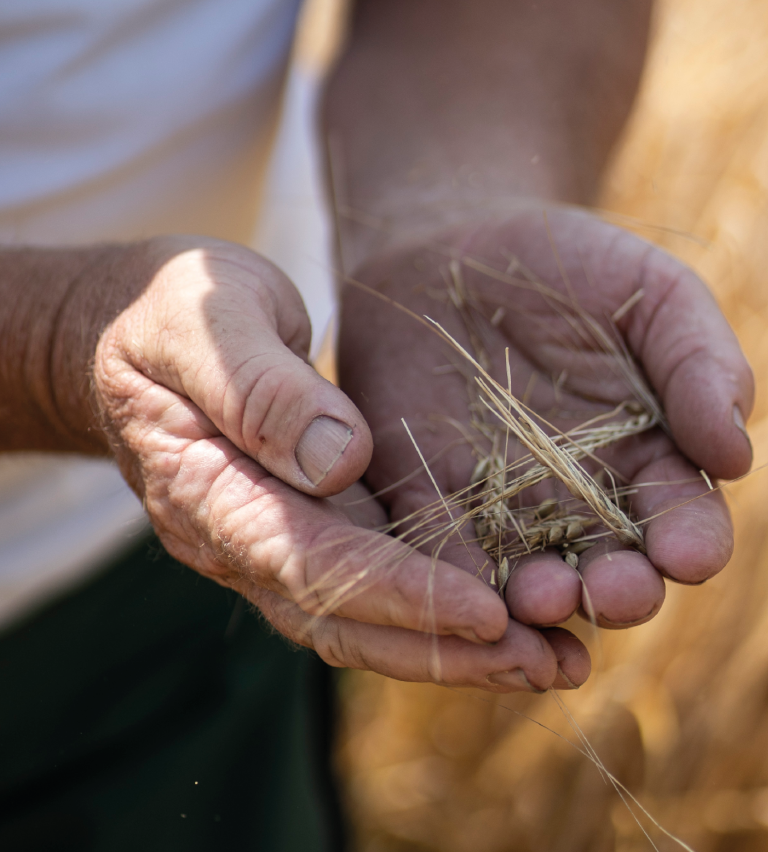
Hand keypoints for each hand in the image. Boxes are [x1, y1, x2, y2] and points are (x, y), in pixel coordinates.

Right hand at [65, 236, 582, 691]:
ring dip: (454, 649)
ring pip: (363, 620)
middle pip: (345, 619)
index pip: (308, 562)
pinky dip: (437, 609)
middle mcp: (238, 538)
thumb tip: (338, 459)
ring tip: (554, 658)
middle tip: (550, 662)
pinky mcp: (304, 523)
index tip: (490, 611)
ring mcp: (271, 539)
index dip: (399, 592)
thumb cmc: (164, 309)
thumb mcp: (204, 319)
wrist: (127, 329)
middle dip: (447, 649)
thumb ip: (259, 388)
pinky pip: (372, 583)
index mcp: (206, 490)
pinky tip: (510, 614)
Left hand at [337, 203, 753, 630]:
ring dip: (539, 599)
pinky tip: (464, 589)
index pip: (684, 519)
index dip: (692, 542)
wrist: (452, 243)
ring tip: (541, 596)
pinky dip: (454, 579)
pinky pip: (443, 549)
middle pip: (611, 566)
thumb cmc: (568, 265)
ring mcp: (502, 505)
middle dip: (619, 590)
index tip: (686, 552)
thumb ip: (699, 362)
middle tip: (613, 591)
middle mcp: (581, 499)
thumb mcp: (650, 292)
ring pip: (529, 576)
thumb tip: (737, 456)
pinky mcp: (428, 496)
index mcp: (649, 456)